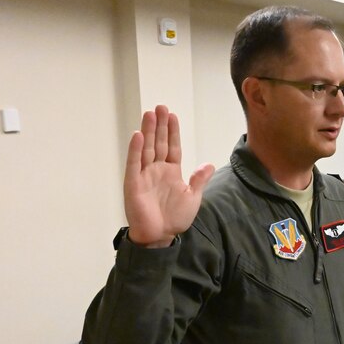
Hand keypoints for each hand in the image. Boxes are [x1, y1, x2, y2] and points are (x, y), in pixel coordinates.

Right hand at [124, 105, 214, 246]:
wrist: (160, 235)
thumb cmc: (175, 218)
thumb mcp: (193, 197)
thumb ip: (199, 180)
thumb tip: (209, 164)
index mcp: (172, 172)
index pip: (173, 147)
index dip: (173, 132)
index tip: (172, 116)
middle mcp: (157, 170)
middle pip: (159, 143)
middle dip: (160, 125)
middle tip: (160, 107)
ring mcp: (144, 174)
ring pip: (147, 148)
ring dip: (148, 131)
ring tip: (150, 114)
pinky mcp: (134, 183)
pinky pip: (134, 163)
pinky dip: (135, 149)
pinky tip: (138, 136)